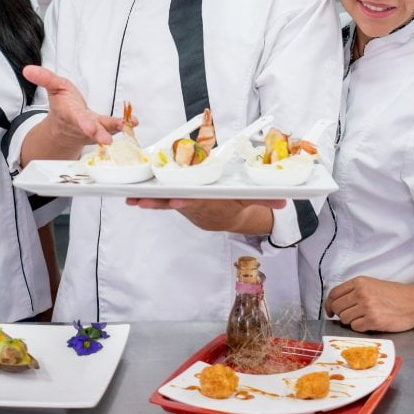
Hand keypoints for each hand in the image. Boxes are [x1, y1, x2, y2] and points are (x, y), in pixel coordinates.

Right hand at [22, 65, 124, 152]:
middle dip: (98, 133)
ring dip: (116, 128)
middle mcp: (82, 125)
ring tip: (130, 124)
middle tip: (107, 140)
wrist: (65, 128)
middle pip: (91, 129)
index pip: (76, 118)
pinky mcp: (104, 129)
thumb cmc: (62, 105)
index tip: (90, 129)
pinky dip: (124, 124)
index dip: (83, 124)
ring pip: (105, 130)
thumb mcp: (54, 87)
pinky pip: (114, 127)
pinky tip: (134, 121)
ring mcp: (94, 129)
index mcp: (69, 114)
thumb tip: (27, 69)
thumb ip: (44, 78)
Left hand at [125, 198, 284, 235]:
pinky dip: (145, 199)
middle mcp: (195, 203)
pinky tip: (128, 197)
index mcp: (211, 201)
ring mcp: (184, 204)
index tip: (176, 200)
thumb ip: (266, 198)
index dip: (187, 201)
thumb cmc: (238, 200)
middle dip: (159, 201)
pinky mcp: (175, 201)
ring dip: (147, 201)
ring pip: (164, 202)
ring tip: (130, 200)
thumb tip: (285, 201)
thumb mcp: (252, 199)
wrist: (227, 216)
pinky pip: (159, 200)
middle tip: (143, 201)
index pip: (198, 201)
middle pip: (175, 201)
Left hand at [324, 276, 413, 333]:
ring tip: (363, 319)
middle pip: (337, 307)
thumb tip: (338, 304)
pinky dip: (360, 328)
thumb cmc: (395, 294)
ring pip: (345, 319)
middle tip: (349, 317)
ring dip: (351, 322)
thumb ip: (356, 291)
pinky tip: (369, 324)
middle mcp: (360, 293)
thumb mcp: (373, 284)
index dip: (329, 304)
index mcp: (359, 282)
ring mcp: (366, 307)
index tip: (330, 311)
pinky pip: (355, 327)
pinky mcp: (373, 320)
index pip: (334, 294)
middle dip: (340, 314)